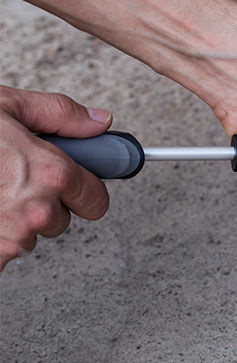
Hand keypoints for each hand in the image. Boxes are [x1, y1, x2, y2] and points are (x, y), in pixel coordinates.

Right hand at [0, 86, 111, 269]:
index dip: (82, 191)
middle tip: (11, 181)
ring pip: (29, 237)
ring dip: (14, 222)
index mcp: (51, 173)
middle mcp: (36, 210)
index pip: (96, 202)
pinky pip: (3, 256)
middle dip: (43, 204)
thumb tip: (101, 122)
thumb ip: (60, 115)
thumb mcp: (7, 106)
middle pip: (61, 221)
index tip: (70, 185)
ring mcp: (10, 238)